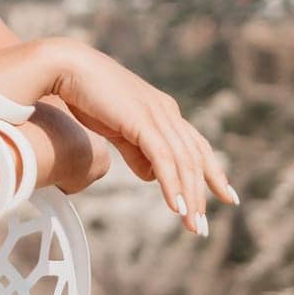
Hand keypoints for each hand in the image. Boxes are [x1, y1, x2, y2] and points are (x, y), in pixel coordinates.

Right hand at [47, 37, 237, 233]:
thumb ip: (135, 151)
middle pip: (195, 158)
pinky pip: (164, 158)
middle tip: (202, 227)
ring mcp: (157, 115)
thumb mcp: (116, 128)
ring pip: (183, 162)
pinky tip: (176, 206)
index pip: (196, 146)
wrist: (67, 67)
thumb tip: (150, 177)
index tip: (226, 196)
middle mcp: (167, 112)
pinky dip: (172, 184)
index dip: (213, 172)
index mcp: (163, 111)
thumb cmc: (86, 95)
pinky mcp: (142, 121)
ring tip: (192, 225)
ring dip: (189, 196)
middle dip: (202, 194)